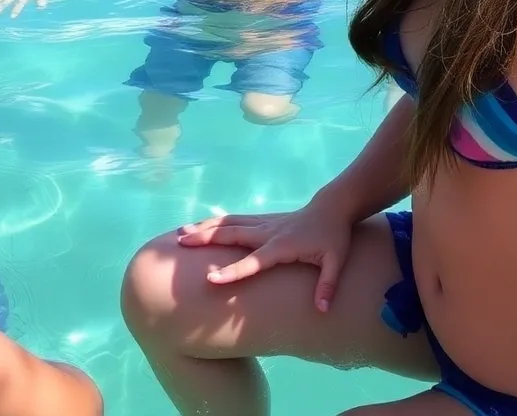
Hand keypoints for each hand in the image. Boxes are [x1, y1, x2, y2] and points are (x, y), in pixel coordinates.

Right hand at [176, 203, 352, 312]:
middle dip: (205, 240)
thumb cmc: (334, 236)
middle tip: (180, 244)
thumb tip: (322, 310)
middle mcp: (267, 232)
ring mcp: (264, 223)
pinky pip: (234, 220)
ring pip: (229, 224)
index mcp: (281, 246)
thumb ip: (328, 285)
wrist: (333, 207)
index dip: (232, 271)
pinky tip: (200, 226)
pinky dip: (215, 223)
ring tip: (180, 233)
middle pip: (231, 235)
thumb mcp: (336, 261)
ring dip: (204, 228)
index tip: (210, 279)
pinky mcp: (263, 220)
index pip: (252, 262)